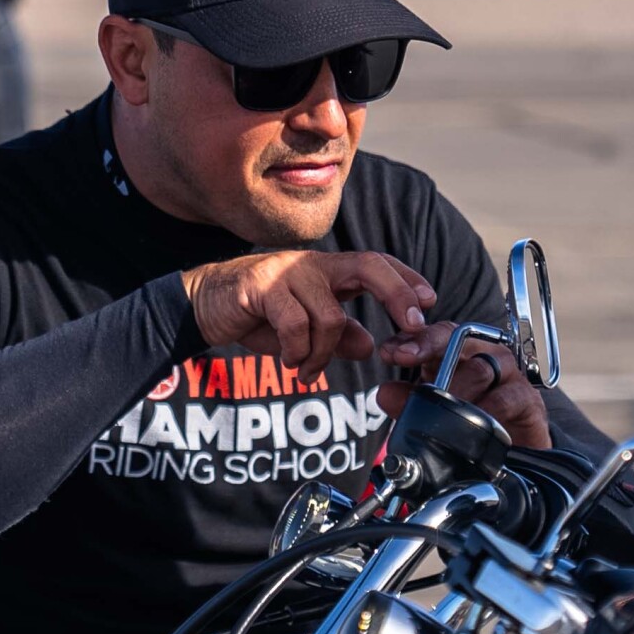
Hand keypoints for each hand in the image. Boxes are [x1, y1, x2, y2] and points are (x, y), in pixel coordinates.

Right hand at [181, 248, 434, 377]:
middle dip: (397, 295)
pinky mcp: (262, 286)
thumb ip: (337, 336)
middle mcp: (313, 264)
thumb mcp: (304, 331)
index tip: (430, 302)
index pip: (376, 263)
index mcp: (328, 271)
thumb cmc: (258, 316)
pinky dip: (298, 353)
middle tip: (411, 327)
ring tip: (306, 370)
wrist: (204, 305)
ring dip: (324, 355)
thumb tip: (370, 345)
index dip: (406, 279)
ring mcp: (287, 271)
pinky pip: (297, 325)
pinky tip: (290, 362)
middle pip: (368, 266)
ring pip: (331, 316)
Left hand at [377, 323, 551, 448]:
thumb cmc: (475, 418)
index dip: (414, 338)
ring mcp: (507, 375)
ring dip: (454, 388)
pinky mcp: (527, 399)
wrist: (517, 447)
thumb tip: (384, 393)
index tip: (390, 351)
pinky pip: (507, 397)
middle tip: (406, 363)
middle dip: (429, 350)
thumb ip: (410, 401)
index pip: (438, 333)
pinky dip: (487, 409)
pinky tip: (471, 421)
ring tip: (436, 405)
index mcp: (460, 352)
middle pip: (460, 340)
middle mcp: (484, 355)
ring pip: (480, 369)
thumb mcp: (437, 408)